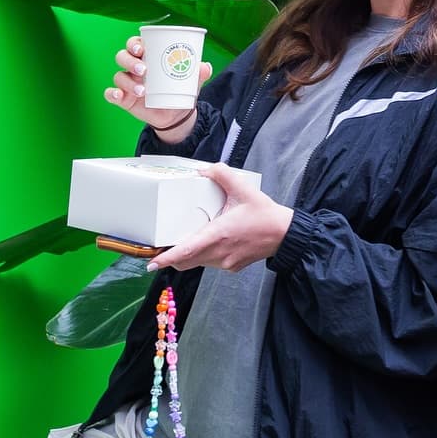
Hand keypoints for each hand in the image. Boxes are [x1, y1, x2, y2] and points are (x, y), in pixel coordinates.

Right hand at [105, 34, 211, 143]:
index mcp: (148, 57)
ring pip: (118, 75)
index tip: (142, 49)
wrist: (175, 114)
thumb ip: (198, 74)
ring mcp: (127, 83)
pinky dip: (112, 94)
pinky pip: (111, 94)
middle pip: (122, 56)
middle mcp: (134, 67)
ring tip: (142, 90)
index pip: (135, 44)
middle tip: (143, 70)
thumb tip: (205, 66)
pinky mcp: (124, 98)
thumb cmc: (179, 89)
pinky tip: (119, 96)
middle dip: (130, 60)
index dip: (134, 43)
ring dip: (127, 81)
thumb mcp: (191, 82)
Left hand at [149, 164, 293, 272]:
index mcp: (219, 234)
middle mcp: (219, 253)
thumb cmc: (265, 214)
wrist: (285, 235)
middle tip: (163, 248)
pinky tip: (214, 241)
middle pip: (187, 261)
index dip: (167, 258)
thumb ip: (222, 174)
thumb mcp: (244, 189)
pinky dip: (206, 255)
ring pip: (199, 263)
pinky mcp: (232, 267)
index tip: (152, 263)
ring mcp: (225, 263)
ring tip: (192, 238)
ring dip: (191, 254)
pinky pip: (212, 263)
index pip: (187, 251)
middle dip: (173, 257)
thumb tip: (203, 170)